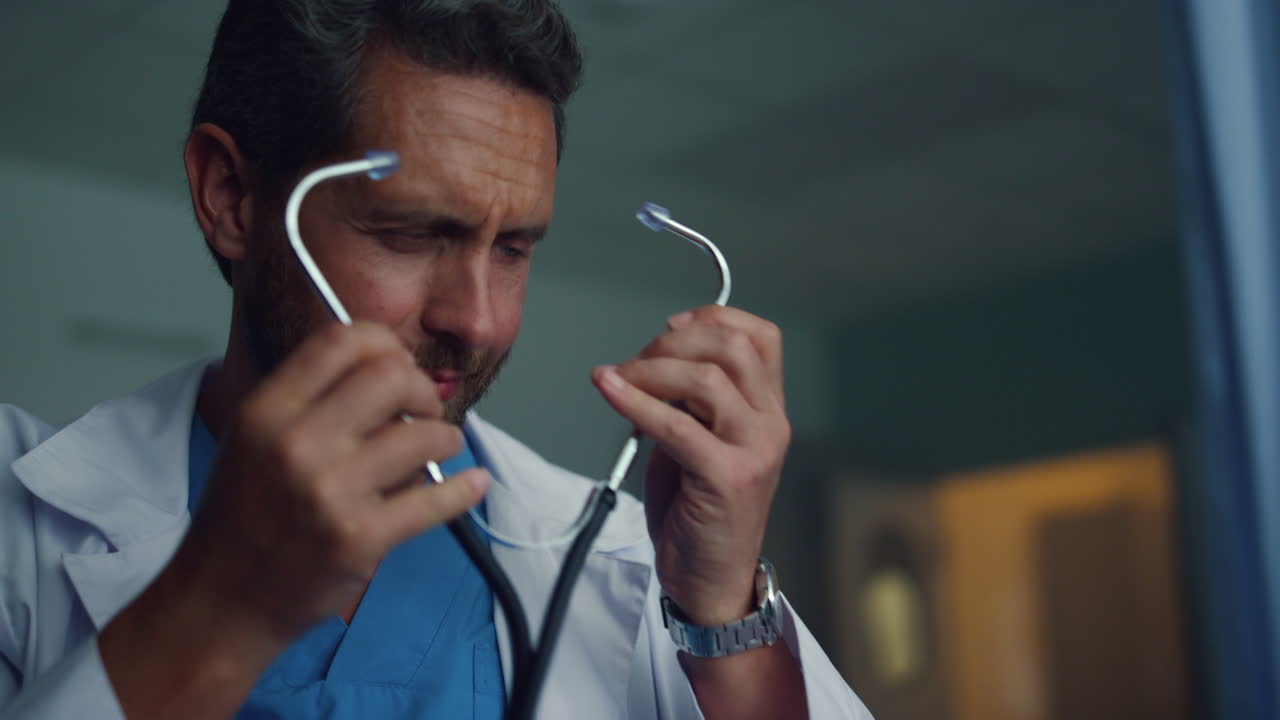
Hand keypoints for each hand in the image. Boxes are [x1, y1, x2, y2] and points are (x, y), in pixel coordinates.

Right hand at [179, 322, 488, 639]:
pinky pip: (434, 499)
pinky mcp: (359, 539)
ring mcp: (329, 493)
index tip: (399, 364)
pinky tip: (471, 483)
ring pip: (423, 434)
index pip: (342, 340)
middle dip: (422, 389)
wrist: (220, 603)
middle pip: (392, 376)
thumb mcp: (254, 440)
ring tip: (438, 449)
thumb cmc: (243, 519)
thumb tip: (390, 368)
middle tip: (423, 411)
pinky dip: (463, 489)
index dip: (385, 343)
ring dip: (445, 438)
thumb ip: (311, 400)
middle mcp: (295, 444)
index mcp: (266, 411)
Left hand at [592, 306, 789, 625]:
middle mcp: (771, 425)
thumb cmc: (698, 512)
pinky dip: (635, 401)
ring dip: (650, 369)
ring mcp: (756, 450)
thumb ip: (690, 403)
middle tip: (633, 361)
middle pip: (731, 348)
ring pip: (705, 379)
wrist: (709, 580)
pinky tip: (608, 390)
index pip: (762, 339)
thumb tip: (653, 362)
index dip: (715, 318)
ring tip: (617, 379)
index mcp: (769, 412)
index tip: (670, 324)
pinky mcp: (729, 477)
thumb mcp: (699, 442)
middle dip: (672, 342)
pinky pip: (676, 425)